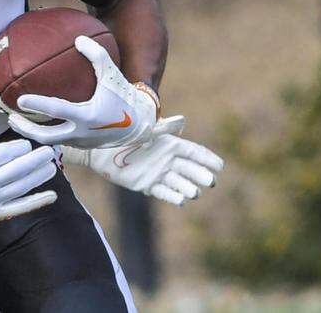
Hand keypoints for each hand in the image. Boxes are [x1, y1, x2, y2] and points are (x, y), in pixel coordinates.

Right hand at [0, 102, 57, 226]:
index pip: (3, 154)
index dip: (18, 147)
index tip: (25, 144)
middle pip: (17, 170)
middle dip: (35, 160)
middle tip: (49, 151)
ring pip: (21, 188)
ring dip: (39, 177)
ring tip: (52, 167)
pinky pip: (19, 208)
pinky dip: (36, 202)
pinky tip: (51, 196)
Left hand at [7, 36, 158, 147]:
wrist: (139, 123)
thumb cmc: (123, 95)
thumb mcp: (112, 73)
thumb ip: (96, 55)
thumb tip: (78, 38)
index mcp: (88, 115)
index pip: (57, 110)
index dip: (38, 105)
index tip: (20, 100)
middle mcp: (82, 133)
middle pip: (46, 136)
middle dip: (25, 129)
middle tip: (10, 117)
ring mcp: (80, 142)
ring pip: (50, 141)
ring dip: (32, 133)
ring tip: (16, 122)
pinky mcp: (81, 146)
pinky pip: (58, 140)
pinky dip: (45, 133)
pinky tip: (35, 123)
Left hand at [61, 116, 223, 205]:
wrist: (101, 149)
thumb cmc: (125, 134)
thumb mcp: (145, 130)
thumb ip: (163, 128)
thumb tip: (182, 120)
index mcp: (170, 144)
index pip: (194, 152)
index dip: (207, 159)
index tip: (220, 166)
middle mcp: (167, 160)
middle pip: (189, 169)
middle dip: (201, 175)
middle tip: (210, 182)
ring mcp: (158, 173)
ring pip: (179, 183)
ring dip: (187, 188)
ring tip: (194, 192)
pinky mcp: (147, 185)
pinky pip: (163, 192)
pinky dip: (172, 196)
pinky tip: (180, 200)